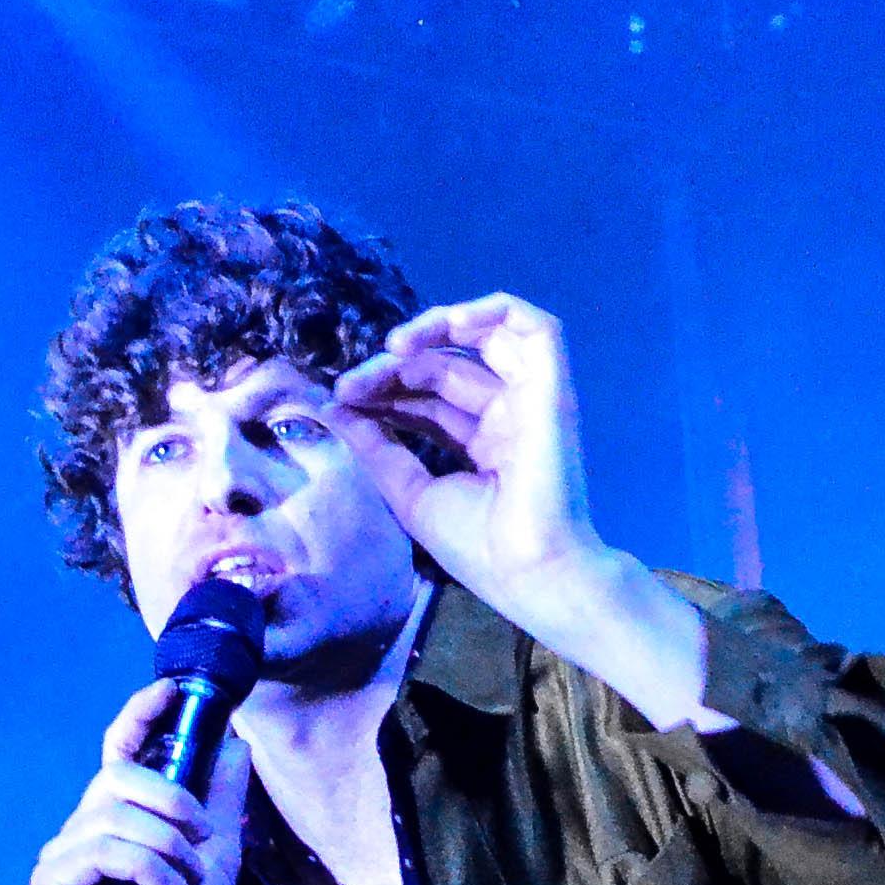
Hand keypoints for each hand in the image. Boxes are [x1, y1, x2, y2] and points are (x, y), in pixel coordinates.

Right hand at [30, 676, 251, 884]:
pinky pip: (100, 850)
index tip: (169, 690)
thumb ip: (220, 805)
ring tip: (184, 882)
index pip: (121, 748)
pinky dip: (144, 866)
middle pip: (117, 774)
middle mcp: (86, 825)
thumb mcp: (217, 861)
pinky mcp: (53, 882)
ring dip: (165, 846)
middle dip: (170, 798)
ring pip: (113, 814)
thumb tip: (234, 743)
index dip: (139, 714)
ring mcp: (64, 853)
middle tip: (200, 837)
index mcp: (122, 813)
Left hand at [330, 291, 716, 726]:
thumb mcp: (409, 492)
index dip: (382, 390)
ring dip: (435, 330)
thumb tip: (333, 408)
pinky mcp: (551, 389)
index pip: (426, 398)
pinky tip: (446, 323)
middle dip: (391, 368)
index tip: (339, 399)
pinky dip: (492, 310)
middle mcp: (507, 417)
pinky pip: (537, 328)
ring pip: (486, 338)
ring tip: (392, 347)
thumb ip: (375, 446)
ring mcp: (531, 400)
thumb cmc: (479, 548)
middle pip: (444, 368)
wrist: (529, 573)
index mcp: (482, 444)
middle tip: (350, 385)